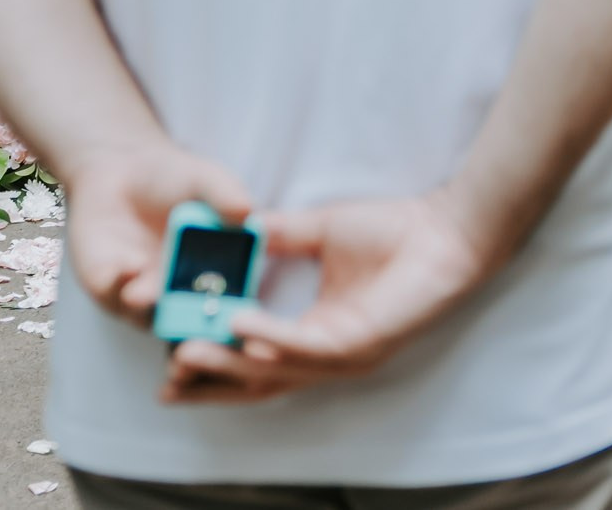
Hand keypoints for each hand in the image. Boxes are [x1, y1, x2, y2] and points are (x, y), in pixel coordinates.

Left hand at [62, 141, 252, 329]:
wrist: (122, 170)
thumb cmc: (174, 179)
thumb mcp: (206, 180)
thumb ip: (226, 195)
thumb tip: (247, 211)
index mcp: (219, 274)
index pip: (234, 309)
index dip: (241, 320)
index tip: (247, 321)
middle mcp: (182, 293)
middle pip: (191, 324)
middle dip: (193, 327)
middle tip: (197, 316)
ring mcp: (144, 294)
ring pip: (149, 315)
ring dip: (151, 307)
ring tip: (149, 293)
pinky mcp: (107, 286)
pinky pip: (113, 294)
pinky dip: (120, 285)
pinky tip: (128, 268)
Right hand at [162, 191, 490, 404]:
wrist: (445, 227)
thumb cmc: (394, 230)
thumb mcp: (320, 230)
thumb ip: (279, 236)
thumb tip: (236, 230)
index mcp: (316, 332)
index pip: (256, 361)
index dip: (215, 366)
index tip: (171, 359)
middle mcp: (327, 352)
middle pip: (258, 381)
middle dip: (211, 384)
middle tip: (166, 383)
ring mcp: (346, 353)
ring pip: (276, 370)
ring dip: (229, 364)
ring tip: (186, 353)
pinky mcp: (363, 342)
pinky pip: (308, 346)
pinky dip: (271, 338)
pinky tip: (239, 326)